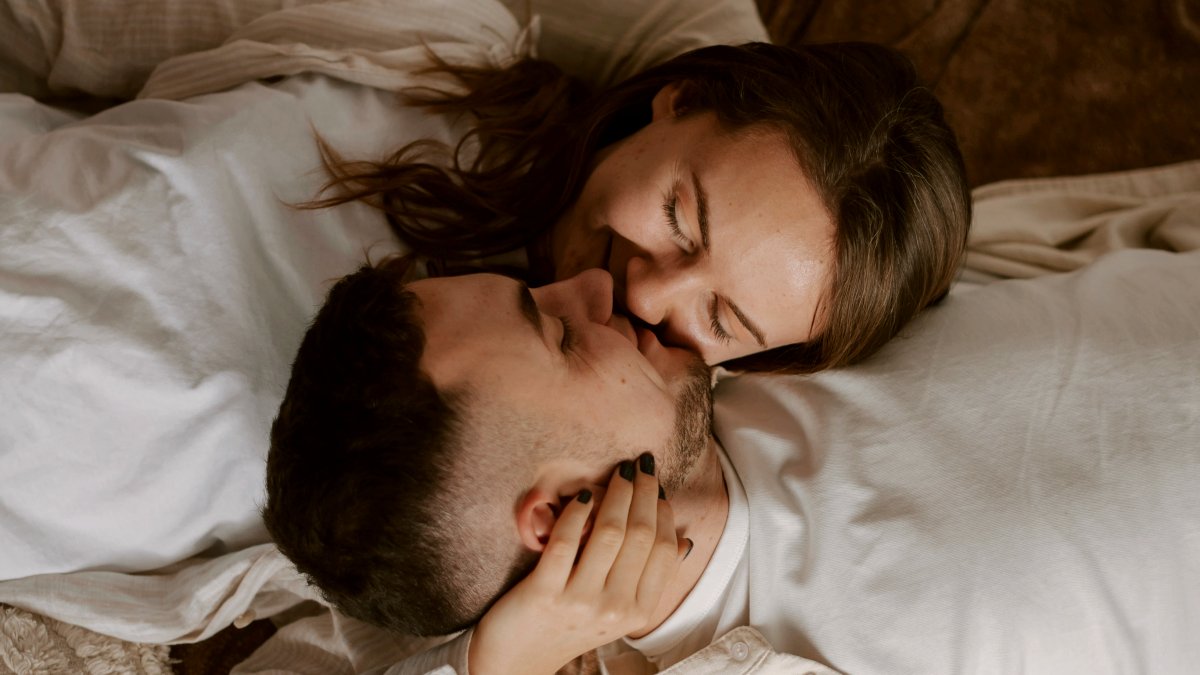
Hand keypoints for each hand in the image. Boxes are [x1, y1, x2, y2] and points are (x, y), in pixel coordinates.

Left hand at [468, 454, 687, 674]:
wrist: (517, 658)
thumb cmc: (569, 624)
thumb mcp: (619, 610)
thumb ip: (648, 578)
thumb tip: (686, 542)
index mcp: (638, 611)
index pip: (665, 551)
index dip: (663, 512)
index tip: (657, 487)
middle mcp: (615, 608)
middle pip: (640, 535)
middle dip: (644, 492)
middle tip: (642, 465)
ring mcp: (580, 601)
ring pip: (610, 532)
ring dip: (617, 493)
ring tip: (619, 473)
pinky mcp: (544, 593)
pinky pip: (567, 540)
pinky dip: (577, 511)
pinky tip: (581, 495)